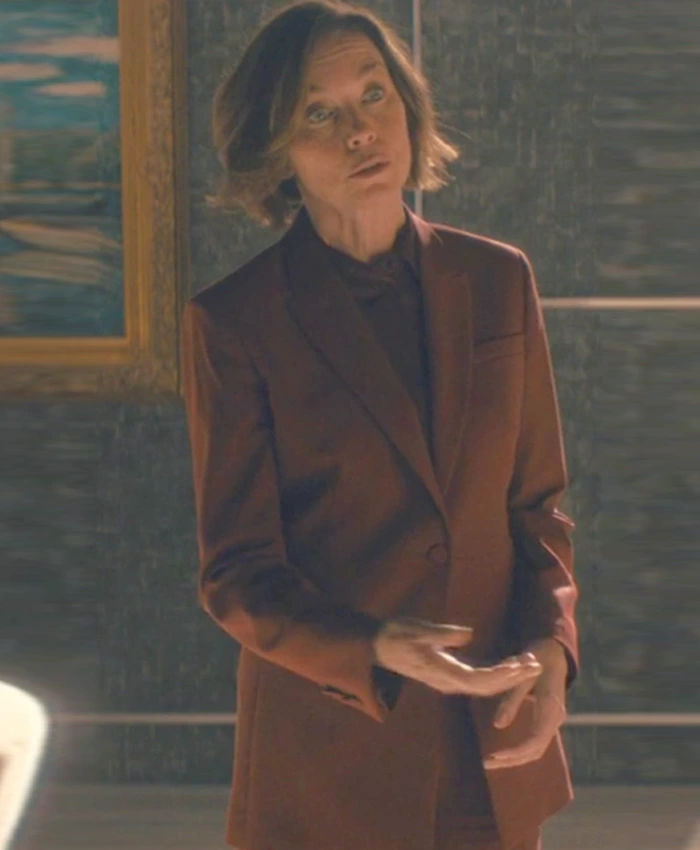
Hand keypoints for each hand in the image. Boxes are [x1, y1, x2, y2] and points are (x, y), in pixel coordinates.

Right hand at [372, 617, 541, 697]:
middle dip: (513, 678)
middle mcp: (448, 682)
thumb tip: (469, 634)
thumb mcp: (416, 629)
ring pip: (484, 685)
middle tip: (537, 664)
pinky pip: (477, 679)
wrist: (378, 646)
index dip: (501, 675)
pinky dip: (495, 673)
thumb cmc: (396, 634)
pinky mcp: (449, 674)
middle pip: (486, 687)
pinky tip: (510, 665)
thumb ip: (442, 634)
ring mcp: (448, 680)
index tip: (520, 666)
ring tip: (529, 663)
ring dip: (507, 677)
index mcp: (442, 672)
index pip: (478, 680)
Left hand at [482, 637, 567, 769]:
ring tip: (492, 760)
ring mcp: (553, 720)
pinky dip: (521, 750)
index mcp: (550, 707)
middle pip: (536, 750)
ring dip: (516, 758)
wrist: (553, 654)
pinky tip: (504, 752)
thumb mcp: (520, 676)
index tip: (496, 756)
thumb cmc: (535, 660)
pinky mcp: (548, 720)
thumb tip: (497, 725)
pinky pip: (536, 741)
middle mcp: (555, 718)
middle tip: (488, 763)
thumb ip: (511, 701)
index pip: (535, 740)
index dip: (516, 752)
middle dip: (512, 760)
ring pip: (537, 749)